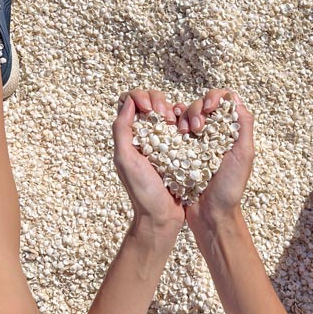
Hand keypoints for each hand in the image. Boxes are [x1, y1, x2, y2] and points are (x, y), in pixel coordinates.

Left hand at [113, 89, 186, 234]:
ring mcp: (163, 140)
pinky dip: (187, 120)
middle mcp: (145, 134)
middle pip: (150, 100)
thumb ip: (122, 130)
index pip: (129, 100)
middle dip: (159, 101)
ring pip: (169, 109)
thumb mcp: (125, 159)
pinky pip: (183, 124)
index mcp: (129, 135)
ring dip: (174, 110)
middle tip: (164, 117)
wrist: (162, 216)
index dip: (141, 97)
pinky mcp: (180, 147)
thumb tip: (128, 101)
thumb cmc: (142, 191)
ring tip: (178, 125)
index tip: (149, 111)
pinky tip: (190, 129)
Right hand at [180, 88, 254, 225]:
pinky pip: (172, 129)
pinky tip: (172, 131)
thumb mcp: (244, 155)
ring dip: (183, 117)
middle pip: (202, 104)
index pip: (223, 101)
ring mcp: (195, 141)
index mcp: (230, 131)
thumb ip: (243, 126)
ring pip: (185, 114)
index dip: (214, 98)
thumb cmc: (229, 188)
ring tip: (184, 132)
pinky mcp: (179, 151)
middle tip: (197, 127)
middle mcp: (213, 133)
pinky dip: (171, 124)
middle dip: (197, 109)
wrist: (209, 213)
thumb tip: (234, 99)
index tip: (209, 109)